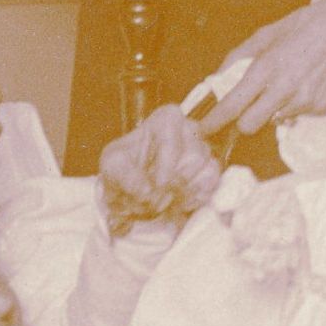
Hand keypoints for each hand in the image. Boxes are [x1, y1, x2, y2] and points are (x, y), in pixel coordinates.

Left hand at [98, 104, 222, 235]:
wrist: (130, 188)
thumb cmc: (123, 167)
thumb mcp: (112, 166)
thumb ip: (125, 176)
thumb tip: (147, 192)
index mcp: (166, 119)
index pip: (174, 137)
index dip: (166, 165)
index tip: (155, 187)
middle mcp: (190, 130)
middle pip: (195, 156)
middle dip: (173, 186)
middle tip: (153, 203)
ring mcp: (204, 151)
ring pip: (208, 170)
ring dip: (183, 195)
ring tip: (161, 205)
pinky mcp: (211, 172)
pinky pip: (213, 185)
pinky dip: (194, 200)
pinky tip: (176, 205)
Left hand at [197, 0, 325, 138]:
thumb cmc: (304, 25)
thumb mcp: (266, 33)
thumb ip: (238, 57)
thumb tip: (218, 78)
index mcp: (266, 68)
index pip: (232, 105)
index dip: (213, 121)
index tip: (203, 129)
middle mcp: (284, 89)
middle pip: (250, 126)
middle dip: (243, 121)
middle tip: (246, 108)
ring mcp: (305, 101)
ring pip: (275, 120)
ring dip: (273, 109)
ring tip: (287, 84)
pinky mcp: (322, 106)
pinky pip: (298, 114)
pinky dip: (295, 104)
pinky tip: (305, 83)